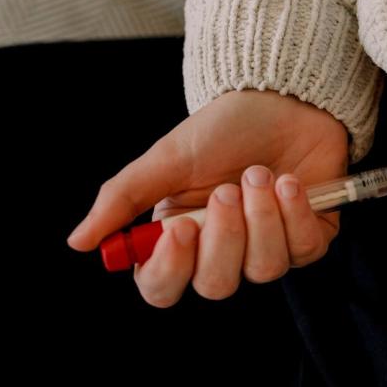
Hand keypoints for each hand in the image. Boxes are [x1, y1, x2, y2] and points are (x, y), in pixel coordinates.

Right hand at [65, 89, 347, 306]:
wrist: (283, 100)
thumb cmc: (222, 129)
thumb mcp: (167, 158)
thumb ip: (123, 198)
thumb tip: (77, 242)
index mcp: (179, 237)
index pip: (161, 287)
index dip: (169, 270)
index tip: (181, 230)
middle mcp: (222, 251)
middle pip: (216, 285)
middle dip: (225, 237)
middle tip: (227, 190)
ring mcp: (268, 248)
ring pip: (264, 269)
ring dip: (263, 218)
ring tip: (261, 174)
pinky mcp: (308, 238)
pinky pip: (305, 251)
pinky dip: (296, 214)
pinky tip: (292, 182)